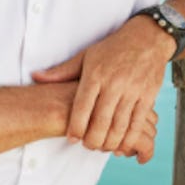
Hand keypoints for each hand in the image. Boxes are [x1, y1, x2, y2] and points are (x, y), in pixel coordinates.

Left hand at [32, 16, 171, 155]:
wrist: (147, 38)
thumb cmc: (114, 48)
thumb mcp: (86, 56)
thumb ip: (62, 71)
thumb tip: (36, 77)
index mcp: (95, 74)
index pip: (82, 108)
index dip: (75, 128)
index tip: (72, 138)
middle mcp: (114, 83)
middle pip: (100, 122)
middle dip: (93, 141)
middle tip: (88, 146)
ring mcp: (132, 91)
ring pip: (119, 127)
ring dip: (110, 143)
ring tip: (103, 146)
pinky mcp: (147, 96)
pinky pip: (138, 124)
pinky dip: (130, 140)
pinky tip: (123, 145)